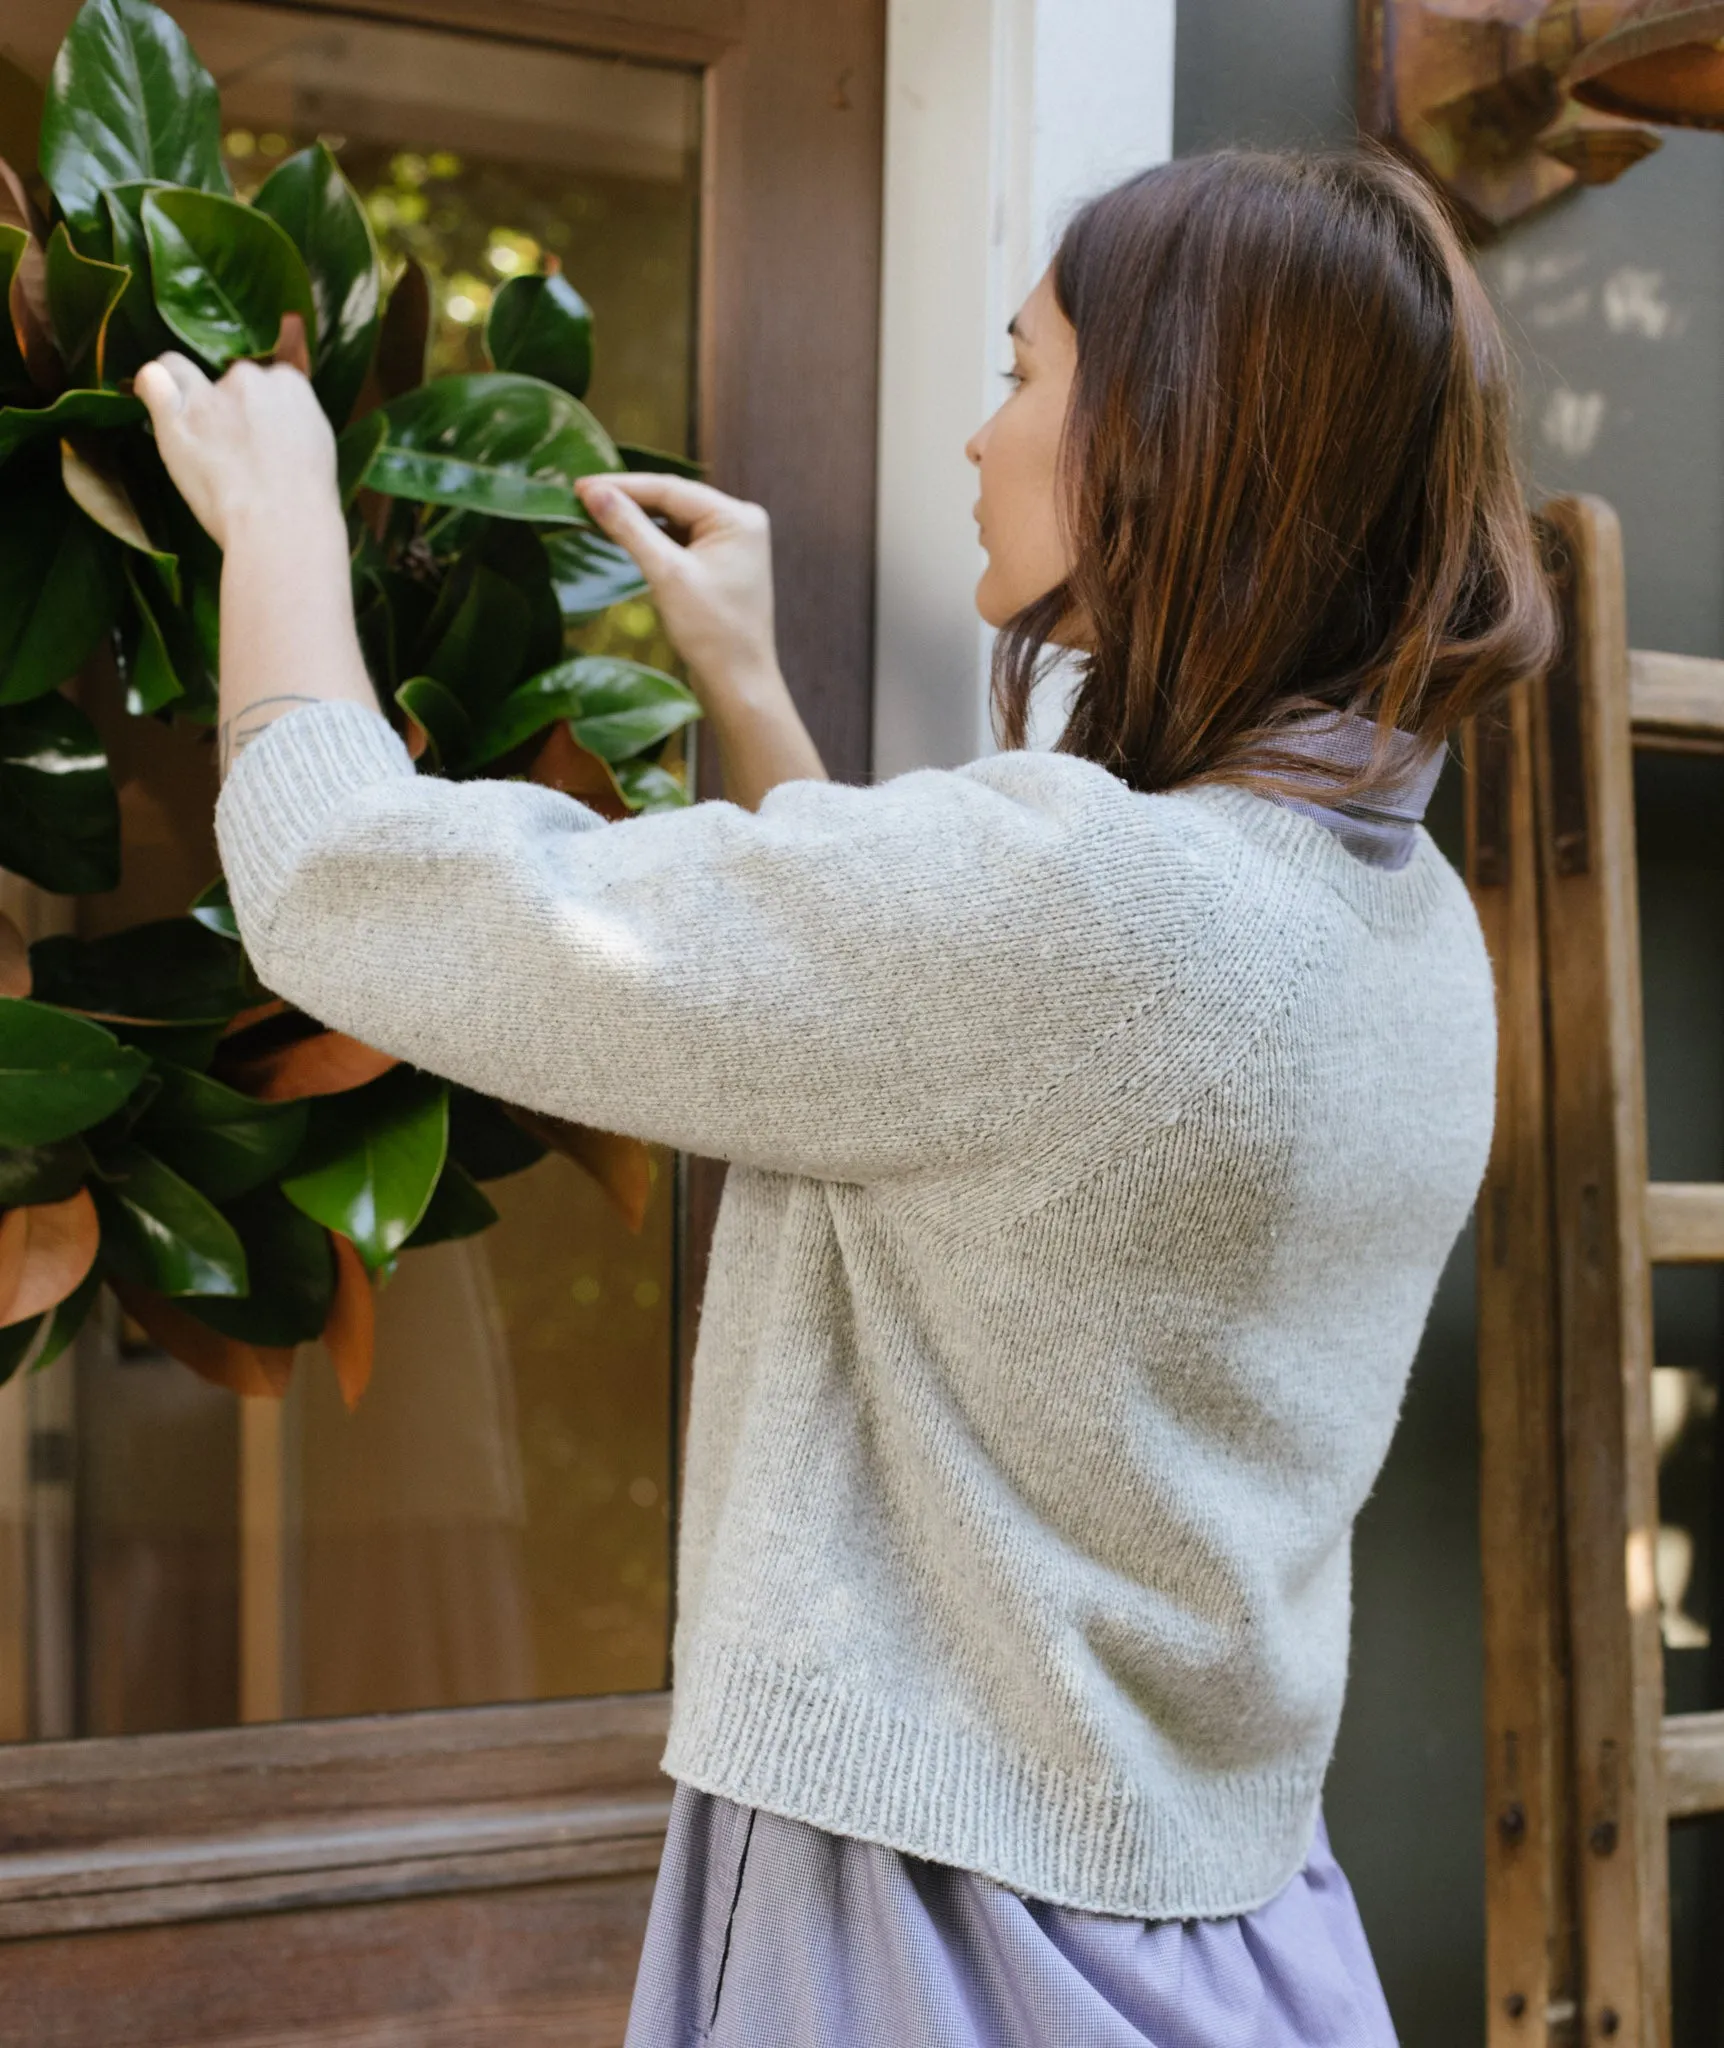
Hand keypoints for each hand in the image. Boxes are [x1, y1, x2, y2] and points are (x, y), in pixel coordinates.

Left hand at [134, 351, 339, 551]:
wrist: (282, 526)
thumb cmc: (308, 504)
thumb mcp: (320, 450)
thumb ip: (295, 426)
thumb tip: (277, 428)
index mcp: (291, 385)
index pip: (270, 379)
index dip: (263, 407)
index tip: (261, 433)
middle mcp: (250, 379)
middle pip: (232, 378)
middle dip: (229, 405)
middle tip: (232, 447)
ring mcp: (211, 396)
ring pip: (183, 370)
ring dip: (184, 391)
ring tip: (188, 426)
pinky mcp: (176, 416)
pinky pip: (152, 379)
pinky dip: (148, 385)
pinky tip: (147, 396)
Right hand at [573, 472, 781, 708]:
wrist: (738, 684)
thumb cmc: (710, 632)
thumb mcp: (666, 574)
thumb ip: (630, 529)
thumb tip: (592, 492)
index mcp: (737, 517)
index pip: (670, 490)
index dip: (622, 486)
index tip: (579, 484)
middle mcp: (740, 522)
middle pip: (673, 500)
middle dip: (628, 499)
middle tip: (579, 493)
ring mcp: (732, 543)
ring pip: (674, 519)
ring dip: (636, 518)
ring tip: (592, 510)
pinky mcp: (720, 563)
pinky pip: (680, 540)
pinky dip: (651, 539)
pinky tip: (620, 534)